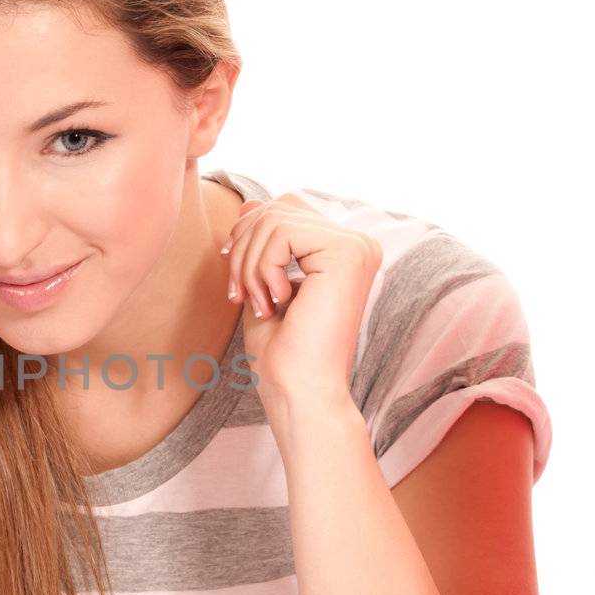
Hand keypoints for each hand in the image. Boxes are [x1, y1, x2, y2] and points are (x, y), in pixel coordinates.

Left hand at [222, 192, 381, 406]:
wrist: (300, 391)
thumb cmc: (282, 352)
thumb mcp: (262, 283)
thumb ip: (261, 243)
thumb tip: (252, 203)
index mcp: (342, 251)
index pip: (283, 210)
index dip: (248, 236)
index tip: (237, 283)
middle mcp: (357, 244)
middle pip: (278, 208)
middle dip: (244, 250)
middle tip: (242, 297)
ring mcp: (357, 246)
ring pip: (274, 219)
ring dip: (250, 266)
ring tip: (261, 304)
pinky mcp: (348, 253)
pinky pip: (282, 232)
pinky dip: (262, 268)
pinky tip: (277, 302)